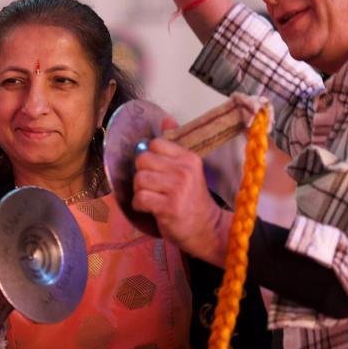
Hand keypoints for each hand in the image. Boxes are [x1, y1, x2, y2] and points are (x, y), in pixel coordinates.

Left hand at [132, 118, 228, 263]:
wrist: (208, 229)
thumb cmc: (193, 200)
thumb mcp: (188, 170)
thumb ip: (174, 147)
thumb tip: (166, 119)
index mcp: (189, 158)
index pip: (155, 144)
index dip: (150, 157)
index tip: (156, 170)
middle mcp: (184, 170)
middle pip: (142, 160)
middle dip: (142, 174)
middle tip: (152, 186)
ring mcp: (177, 189)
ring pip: (139, 179)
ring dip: (140, 191)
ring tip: (151, 198)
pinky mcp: (168, 207)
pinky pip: (140, 198)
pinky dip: (139, 205)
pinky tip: (149, 208)